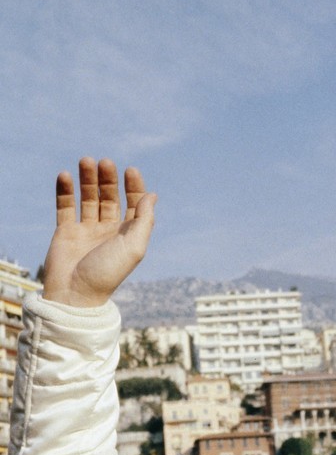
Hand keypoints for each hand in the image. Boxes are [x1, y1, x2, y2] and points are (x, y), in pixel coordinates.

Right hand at [42, 157, 156, 306]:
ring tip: (85, 161)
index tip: (130, 170)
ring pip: (89, 198)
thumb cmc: (107, 273)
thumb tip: (151, 196)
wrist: (75, 294)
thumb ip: (144, 221)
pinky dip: (65, 190)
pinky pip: (65, 206)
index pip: (134, 205)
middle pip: (110, 198)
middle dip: (108, 179)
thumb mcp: (133, 247)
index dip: (134, 187)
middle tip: (105, 162)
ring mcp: (86, 230)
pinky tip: (65, 176)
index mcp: (128, 236)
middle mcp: (108, 231)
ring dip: (88, 179)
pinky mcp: (66, 232)